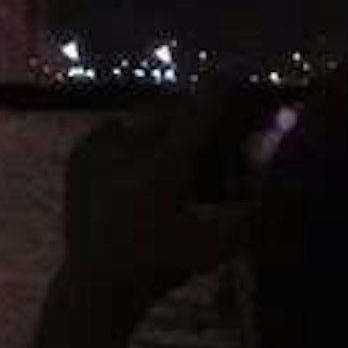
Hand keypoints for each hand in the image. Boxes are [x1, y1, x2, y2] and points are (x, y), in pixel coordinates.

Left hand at [57, 80, 251, 312]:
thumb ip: (251, 208)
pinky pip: (114, 133)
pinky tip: (140, 166)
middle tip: (208, 134)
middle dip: (193, 119)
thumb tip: (269, 169)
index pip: (201, 111)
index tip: (240, 65)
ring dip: (162, 132)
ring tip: (172, 161)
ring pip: (142, 122)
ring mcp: (97, 147)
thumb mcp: (217, 242)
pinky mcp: (78, 154)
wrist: (96, 282)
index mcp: (165, 164)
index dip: (222, 85)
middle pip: (172, 114)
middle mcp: (129, 145)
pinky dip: (131, 142)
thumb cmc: (162, 263)